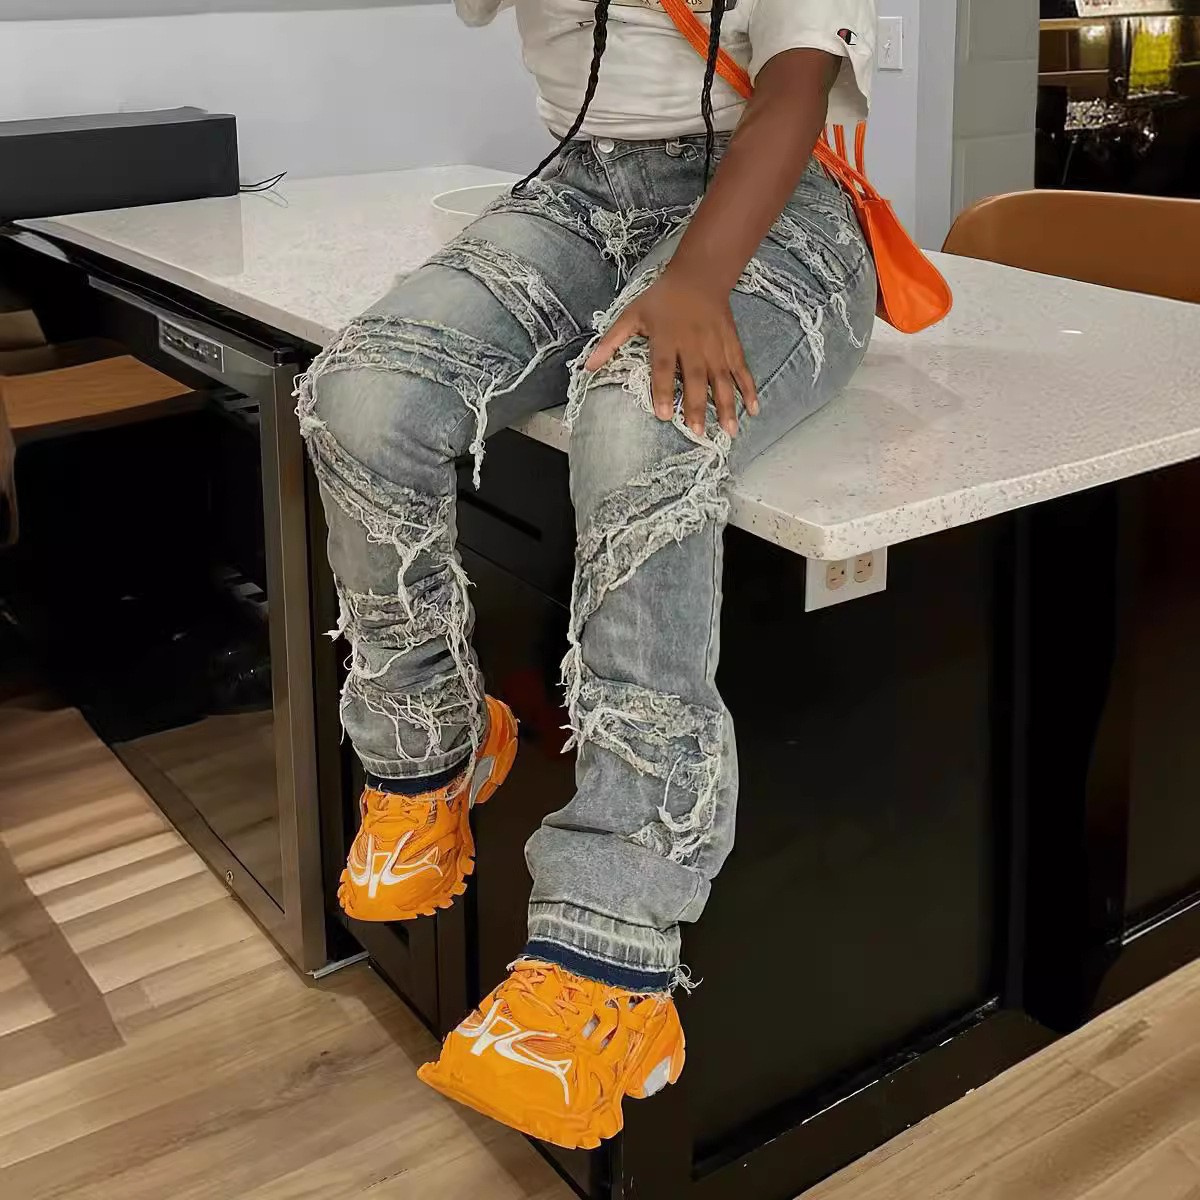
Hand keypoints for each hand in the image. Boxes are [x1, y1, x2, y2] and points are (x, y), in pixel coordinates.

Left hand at [586, 267, 758, 437]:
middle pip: (695, 378)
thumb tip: (587, 366)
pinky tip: (753, 409)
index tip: (664, 414)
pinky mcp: (731, 345)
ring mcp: (715, 346)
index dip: (663, 390)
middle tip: (697, 431)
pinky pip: (741, 370)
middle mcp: (693, 344)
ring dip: (726, 405)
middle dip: (697, 405)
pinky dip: (749, 389)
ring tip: (728, 431)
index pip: (663, 367)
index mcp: (666, 338)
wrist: (699, 276)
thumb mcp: (631, 315)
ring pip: (722, 379)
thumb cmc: (661, 299)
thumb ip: (611, 341)